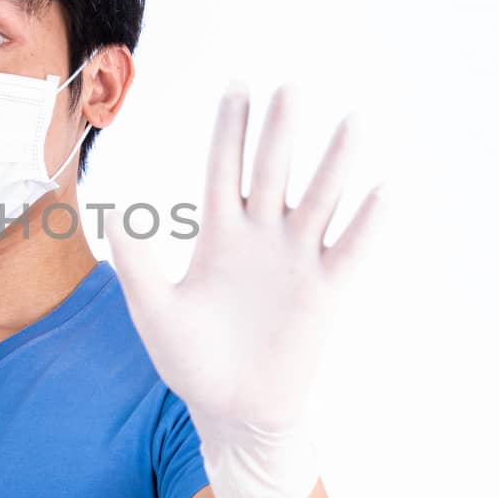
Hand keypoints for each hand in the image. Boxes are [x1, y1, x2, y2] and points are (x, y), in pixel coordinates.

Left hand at [110, 83, 383, 497]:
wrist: (231, 411)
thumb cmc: (189, 361)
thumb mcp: (154, 311)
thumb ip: (138, 263)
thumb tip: (116, 211)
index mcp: (219, 235)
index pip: (224, 169)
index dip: (231, 130)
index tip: (238, 86)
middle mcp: (261, 237)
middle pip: (271, 172)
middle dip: (278, 132)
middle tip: (288, 87)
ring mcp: (295, 261)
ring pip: (317, 199)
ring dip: (334, 162)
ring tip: (351, 121)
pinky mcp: (323, 292)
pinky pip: (348, 250)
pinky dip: (366, 223)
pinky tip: (382, 190)